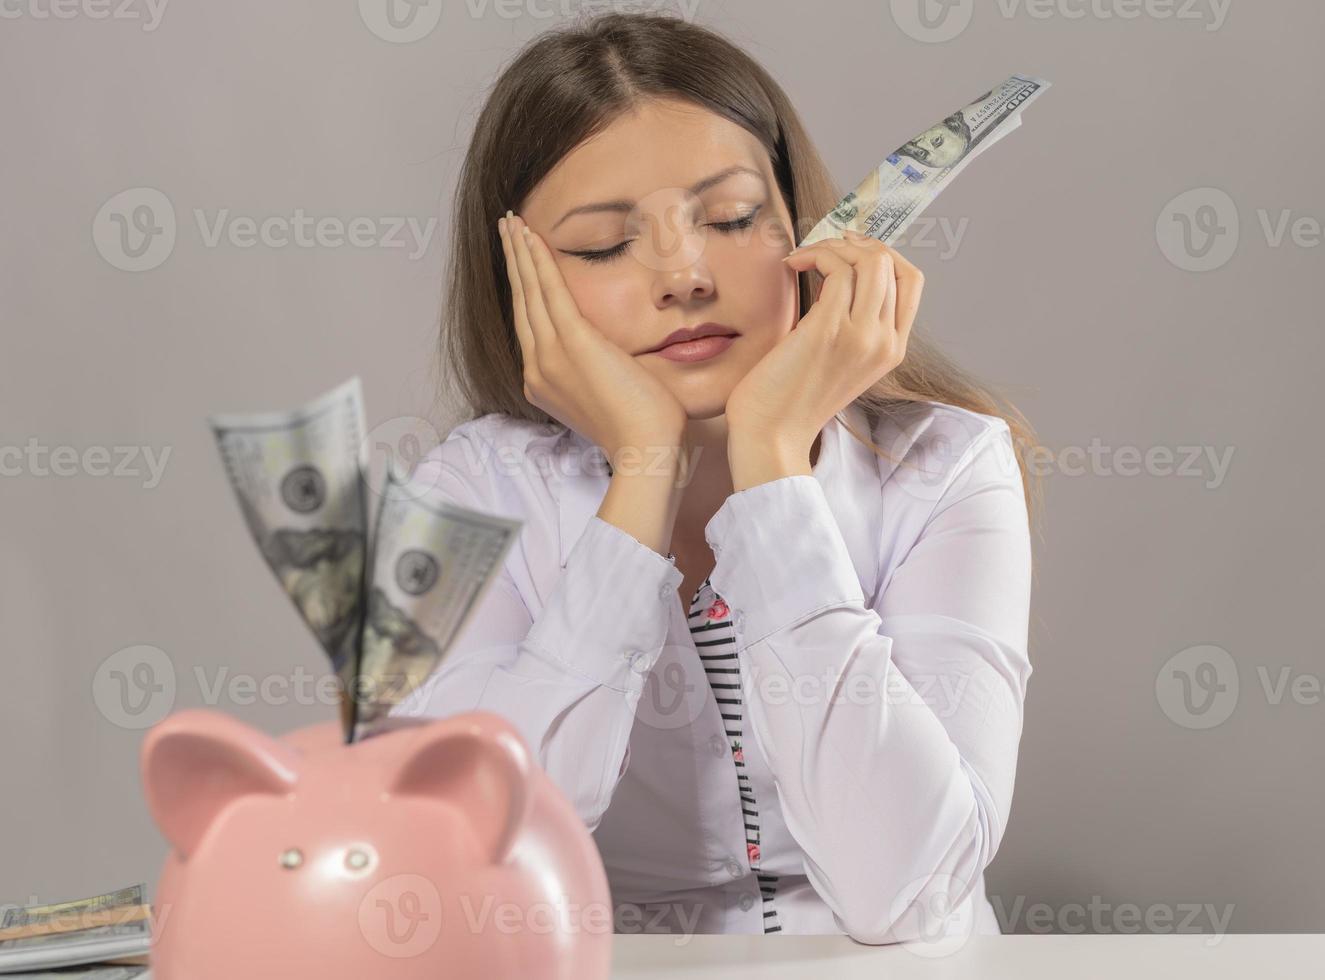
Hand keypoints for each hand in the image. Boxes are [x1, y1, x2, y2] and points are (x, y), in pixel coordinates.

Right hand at [498, 212, 688, 470]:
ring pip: (528, 291)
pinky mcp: (572, 343)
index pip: (531, 324)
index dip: (524, 287)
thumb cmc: (643, 431)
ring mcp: (550, 356)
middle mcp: (538, 368)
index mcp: (546, 382)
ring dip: (519, 252)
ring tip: (510, 222)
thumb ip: (606, 370)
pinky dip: (536, 260)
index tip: (520, 260)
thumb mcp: (614, 395)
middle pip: (521, 302)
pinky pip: (547, 291)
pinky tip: (529, 236)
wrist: (646, 450)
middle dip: (513, 261)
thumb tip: (622, 356)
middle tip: (507, 228)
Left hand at [724, 230, 922, 455]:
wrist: (771, 436)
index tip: (849, 247)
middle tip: (821, 246)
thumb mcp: (837, 359)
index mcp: (892, 350)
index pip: (911, 281)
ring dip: (831, 246)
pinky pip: (836, 269)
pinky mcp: (829, 330)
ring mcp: (861, 336)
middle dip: (855, 243)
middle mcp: (885, 342)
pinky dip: (815, 255)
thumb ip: (850, 324)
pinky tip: (793, 265)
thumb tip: (839, 275)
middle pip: (891, 263)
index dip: (882, 252)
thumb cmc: (791, 398)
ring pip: (868, 260)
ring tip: (803, 257)